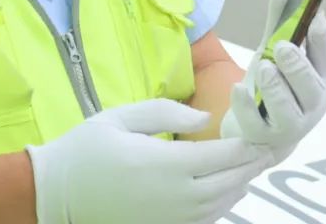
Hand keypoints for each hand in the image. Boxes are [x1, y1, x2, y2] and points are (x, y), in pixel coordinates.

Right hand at [27, 99, 272, 223]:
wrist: (56, 195)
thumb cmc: (85, 150)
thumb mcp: (120, 118)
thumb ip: (166, 112)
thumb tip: (206, 119)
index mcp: (166, 164)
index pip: (222, 156)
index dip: (247, 146)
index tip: (263, 134)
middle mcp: (176, 196)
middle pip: (229, 182)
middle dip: (251, 166)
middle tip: (269, 151)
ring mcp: (172, 218)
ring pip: (221, 204)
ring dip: (239, 185)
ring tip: (252, 168)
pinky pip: (205, 219)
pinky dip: (221, 204)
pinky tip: (225, 191)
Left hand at [220, 0, 325, 164]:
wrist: (257, 133)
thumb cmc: (273, 84)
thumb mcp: (272, 46)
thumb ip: (282, 13)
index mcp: (319, 76)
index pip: (325, 55)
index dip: (321, 36)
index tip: (313, 15)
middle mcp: (311, 103)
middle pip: (311, 86)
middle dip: (297, 66)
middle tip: (281, 47)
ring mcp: (290, 125)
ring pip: (287, 109)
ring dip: (275, 87)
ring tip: (263, 67)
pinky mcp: (264, 138)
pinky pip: (256, 123)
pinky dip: (246, 106)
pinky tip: (238, 89)